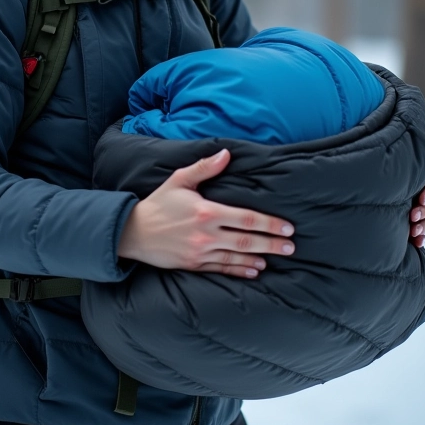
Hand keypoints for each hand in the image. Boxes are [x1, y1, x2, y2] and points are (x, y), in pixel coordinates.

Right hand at [117, 149, 294, 278]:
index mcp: (207, 212)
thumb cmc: (158, 204)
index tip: (287, 227)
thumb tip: (226, 154)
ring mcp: (201, 252)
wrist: (133, 232)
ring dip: (259, 258)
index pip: (246, 218)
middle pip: (247, 240)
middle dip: (272, 244)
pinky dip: (240, 270)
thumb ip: (205, 168)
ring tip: (276, 257)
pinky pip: (222, 269)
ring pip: (237, 257)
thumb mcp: (179, 180)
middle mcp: (206, 234)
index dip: (270, 224)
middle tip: (291, 247)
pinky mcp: (194, 265)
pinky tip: (254, 270)